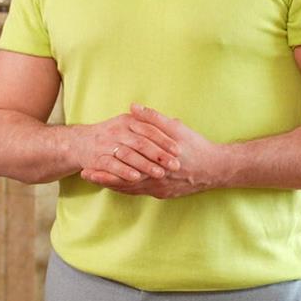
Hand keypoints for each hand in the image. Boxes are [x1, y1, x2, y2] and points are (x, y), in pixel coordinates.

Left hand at [80, 104, 227, 198]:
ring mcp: (159, 189)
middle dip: (104, 178)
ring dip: (112, 184)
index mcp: (156, 164)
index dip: (106, 167)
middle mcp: (155, 180)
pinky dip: (126, 188)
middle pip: (124, 181)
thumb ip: (153, 118)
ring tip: (94, 179)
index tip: (89, 164)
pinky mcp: (163, 193)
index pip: (125, 168)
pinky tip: (115, 185)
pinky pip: (139, 192)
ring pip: (130, 189)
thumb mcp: (176, 128)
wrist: (215, 169)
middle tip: (85, 174)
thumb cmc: (195, 146)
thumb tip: (133, 107)